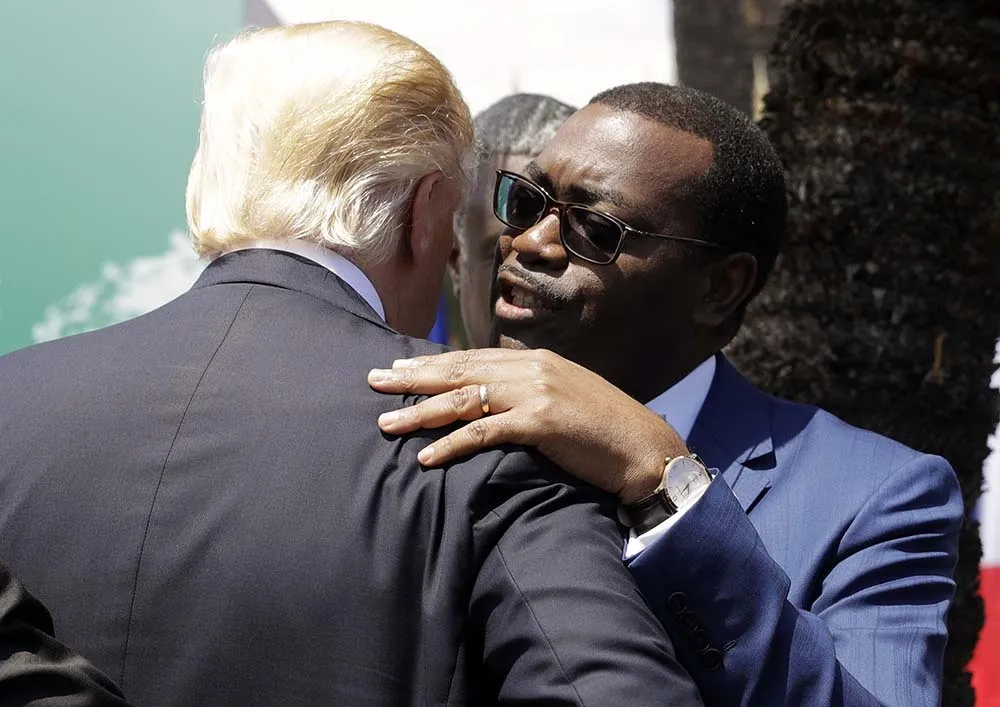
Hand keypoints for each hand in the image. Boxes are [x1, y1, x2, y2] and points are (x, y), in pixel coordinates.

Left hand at [368, 348, 688, 502]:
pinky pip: (483, 432)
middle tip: (374, 380)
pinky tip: (425, 455)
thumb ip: (529, 393)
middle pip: (458, 371)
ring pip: (463, 399)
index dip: (431, 363)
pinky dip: (451, 444)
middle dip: (412, 378)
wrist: (644, 448)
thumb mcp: (563, 399)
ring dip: (420, 411)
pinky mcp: (541, 422)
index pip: (471, 359)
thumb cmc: (604, 430)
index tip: (398, 367)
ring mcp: (536, 393)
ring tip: (385, 422)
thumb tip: (493, 402)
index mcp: (534, 361)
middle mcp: (531, 369)